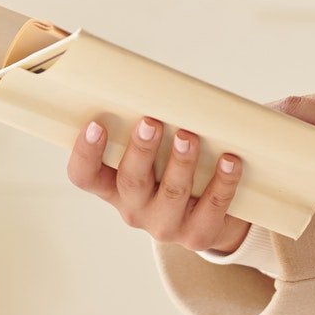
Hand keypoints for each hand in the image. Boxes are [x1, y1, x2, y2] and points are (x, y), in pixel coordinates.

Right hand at [66, 116, 250, 254]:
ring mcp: (166, 225)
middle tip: (151, 122)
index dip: (85, 153)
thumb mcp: (154, 152)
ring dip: (181, 162)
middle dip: (141, 150)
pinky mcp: (199, 235)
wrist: (209, 217)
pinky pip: (212, 207)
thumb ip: (149, 124)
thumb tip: (149, 78)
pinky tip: (230, 160)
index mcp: (114, 187)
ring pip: (172, 194)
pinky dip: (222, 182)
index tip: (96, 124)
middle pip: (131, 182)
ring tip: (189, 136)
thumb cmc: (173, 169)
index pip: (85, 176)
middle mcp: (134, 209)